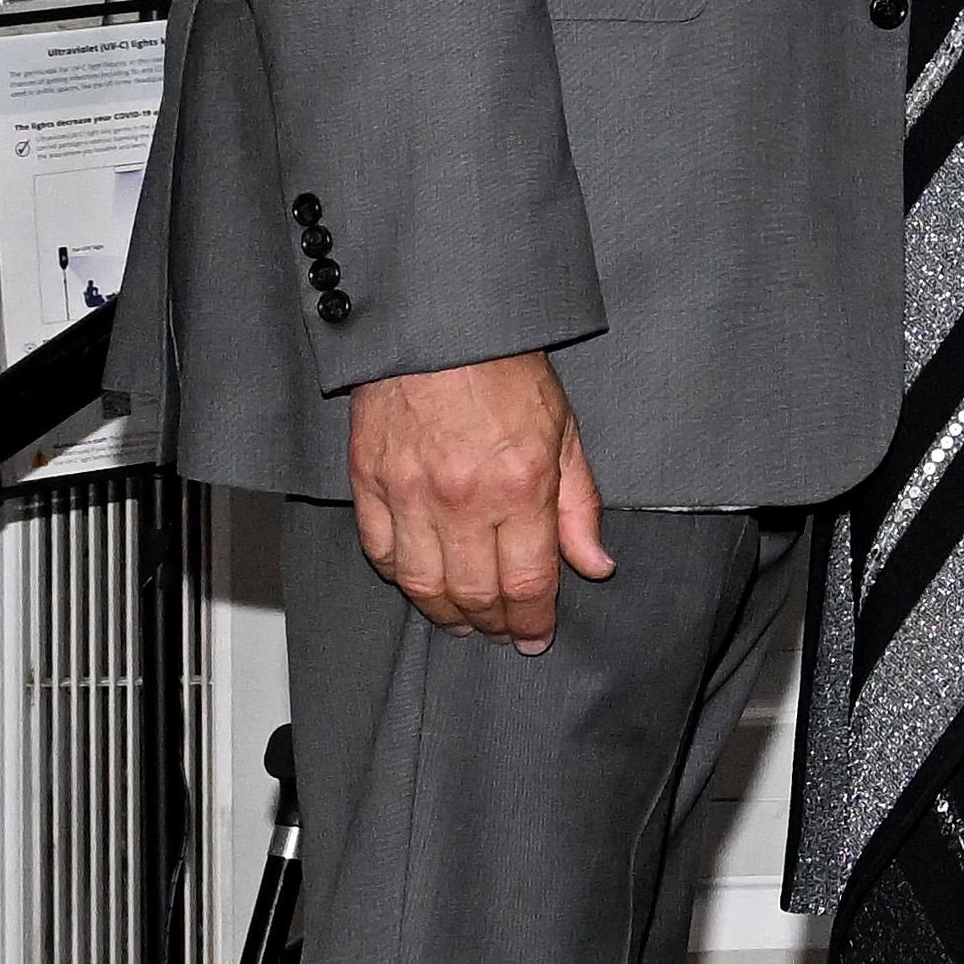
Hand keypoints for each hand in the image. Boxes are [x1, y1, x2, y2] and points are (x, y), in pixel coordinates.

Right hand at [344, 351, 611, 650]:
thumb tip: (595, 565)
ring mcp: (408, 493)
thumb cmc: (506, 372)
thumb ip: (579, 506)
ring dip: (445, 613)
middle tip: (503, 633)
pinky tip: (421, 583)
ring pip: (422, 584)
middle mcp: (461, 498)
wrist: (440, 326)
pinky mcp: (368, 482)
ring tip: (464, 621)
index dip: (533, 620)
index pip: (528, 581)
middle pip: (474, 593)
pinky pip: (380, 552)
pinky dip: (400, 578)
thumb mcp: (565, 432)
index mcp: (519, 486)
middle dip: (493, 624)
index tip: (536, 637)